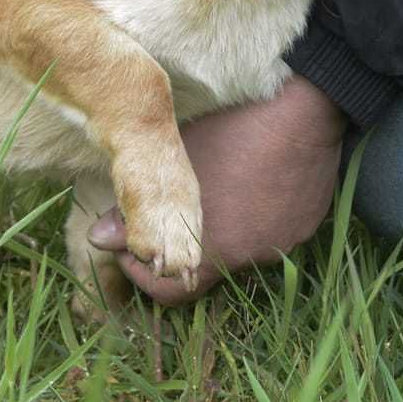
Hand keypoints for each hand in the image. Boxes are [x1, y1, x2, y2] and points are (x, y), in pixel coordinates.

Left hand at [88, 74, 346, 305]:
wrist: (305, 109)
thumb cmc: (231, 130)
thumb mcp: (173, 165)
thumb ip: (135, 212)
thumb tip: (98, 240)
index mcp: (212, 250)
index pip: (167, 291)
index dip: (143, 271)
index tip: (135, 242)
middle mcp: (248, 259)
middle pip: (203, 271)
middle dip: (180, 250)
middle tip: (170, 216)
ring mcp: (281, 245)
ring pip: (239, 250)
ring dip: (222, 230)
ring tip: (217, 188)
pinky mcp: (304, 228)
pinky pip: (271, 233)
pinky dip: (255, 218)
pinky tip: (252, 182)